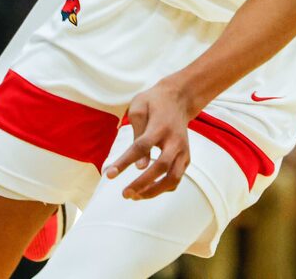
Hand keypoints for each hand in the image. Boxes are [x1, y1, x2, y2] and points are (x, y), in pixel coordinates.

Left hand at [104, 80, 193, 199]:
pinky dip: (163, 189)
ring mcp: (183, 150)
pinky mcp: (186, 157)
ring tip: (135, 196)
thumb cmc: (154, 103)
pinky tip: (147, 191)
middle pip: (162, 166)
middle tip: (125, 194)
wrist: (179, 99)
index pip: (142, 147)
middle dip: (142, 183)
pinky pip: (176, 179)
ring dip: (154, 191)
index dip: (124, 162)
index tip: (109, 175)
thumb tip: (139, 166)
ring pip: (173, 178)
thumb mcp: (139, 107)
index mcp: (161, 126)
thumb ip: (137, 134)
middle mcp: (175, 140)